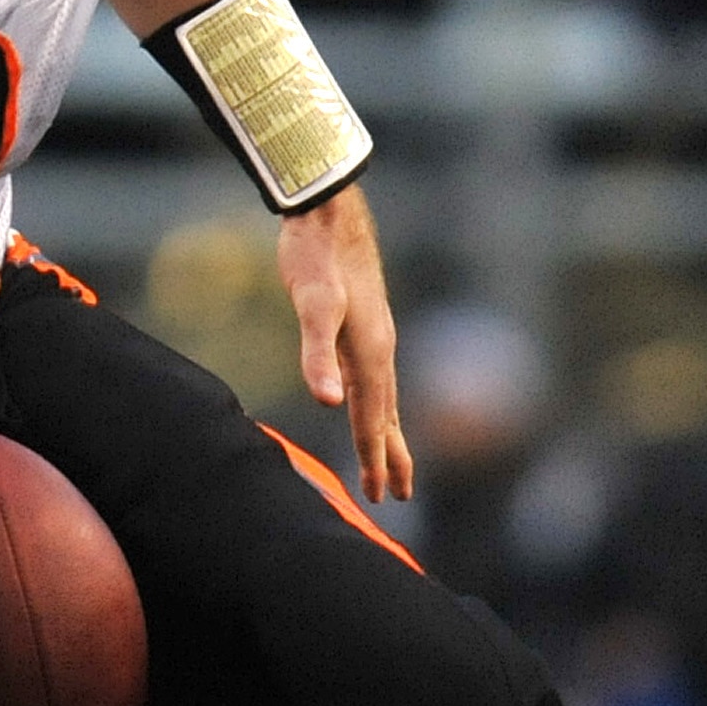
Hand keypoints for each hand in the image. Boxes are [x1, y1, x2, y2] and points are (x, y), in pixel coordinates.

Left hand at [279, 186, 410, 499]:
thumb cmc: (315, 254)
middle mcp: (379, 347)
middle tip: (395, 496)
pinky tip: (364, 402)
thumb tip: (327, 403)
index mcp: (370, 349)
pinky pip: (373, 376)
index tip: (376, 493)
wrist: (328, 209)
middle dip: (389, 454)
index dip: (372, 454)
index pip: (372, 414)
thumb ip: (316, 352)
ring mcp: (373, 334)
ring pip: (383, 395)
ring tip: (389, 464)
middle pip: (386, 412)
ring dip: (386, 432)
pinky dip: (375, 402)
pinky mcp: (362, 322)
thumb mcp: (311, 303)